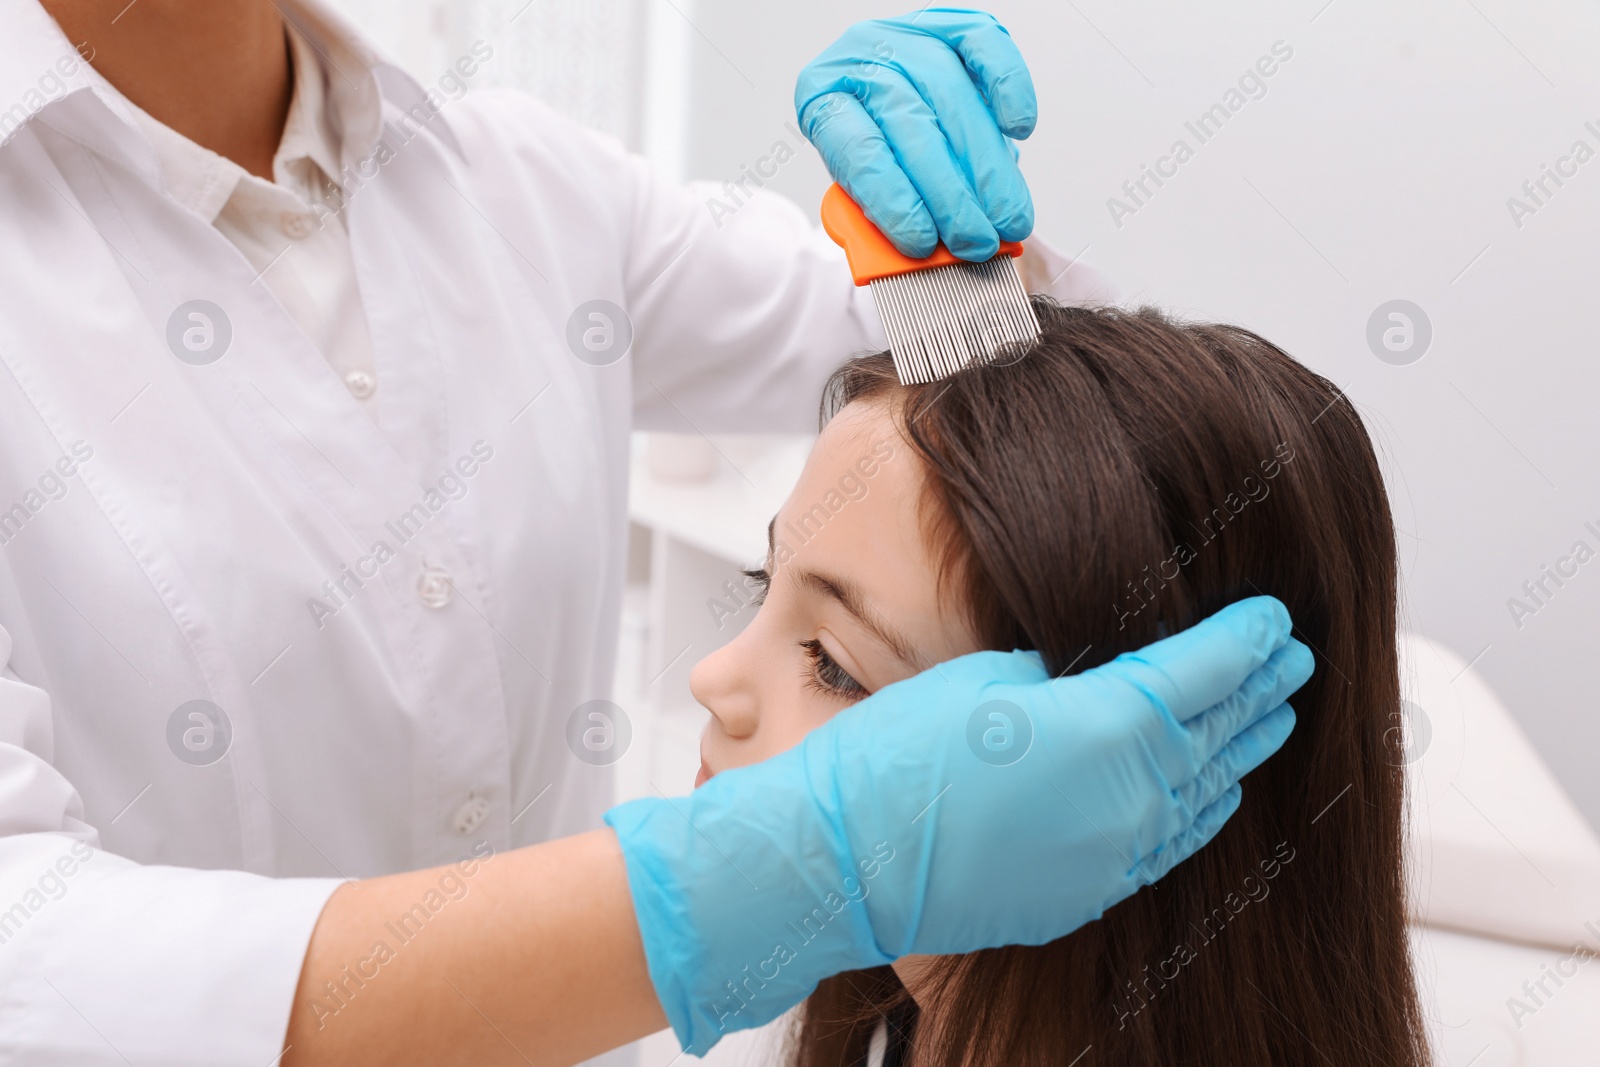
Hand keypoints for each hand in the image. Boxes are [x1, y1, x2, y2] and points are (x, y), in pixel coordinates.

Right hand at [605, 596, 1311, 1052]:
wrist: (846, 862)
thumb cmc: (898, 757)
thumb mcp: (986, 680)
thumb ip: (1064, 675)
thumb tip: (1103, 674)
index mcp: (1106, 729)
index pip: (1200, 675)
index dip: (1241, 642)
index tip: (1272, 616)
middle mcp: (1129, 800)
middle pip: (1215, 735)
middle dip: (1258, 692)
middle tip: (1294, 661)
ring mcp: (1113, 856)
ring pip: (1202, 797)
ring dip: (1241, 752)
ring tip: (1275, 720)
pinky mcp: (1085, 894)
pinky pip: (1168, 849)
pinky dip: (1201, 814)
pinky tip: (1217, 795)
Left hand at [795, 8, 1036, 260]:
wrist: (879, 92)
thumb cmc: (870, 145)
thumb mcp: (860, 183)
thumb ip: (884, 212)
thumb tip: (930, 250)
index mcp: (824, 97)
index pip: (858, 151)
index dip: (893, 200)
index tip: (922, 243)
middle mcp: (863, 57)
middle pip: (911, 126)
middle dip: (951, 195)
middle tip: (977, 241)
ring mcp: (908, 35)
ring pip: (953, 97)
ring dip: (987, 168)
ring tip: (1007, 217)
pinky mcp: (950, 23)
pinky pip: (983, 42)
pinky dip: (1008, 85)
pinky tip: (1018, 130)